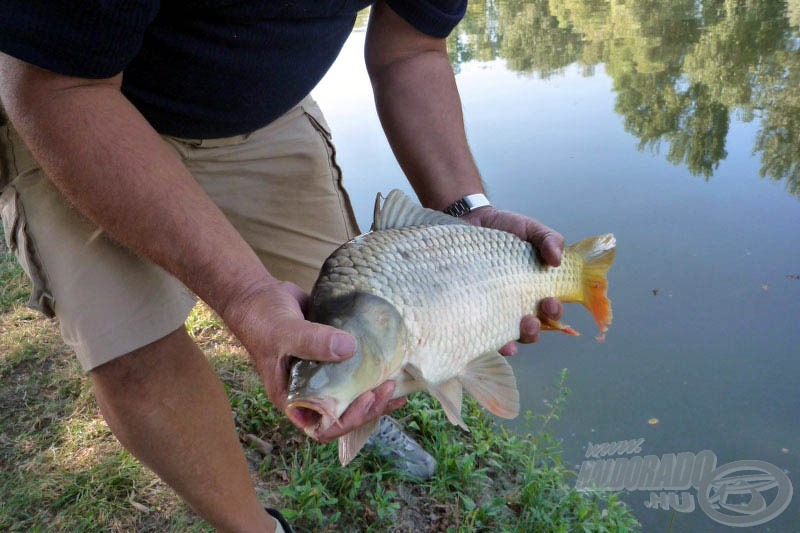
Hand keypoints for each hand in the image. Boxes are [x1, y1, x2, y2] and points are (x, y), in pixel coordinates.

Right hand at [225, 281, 404, 441]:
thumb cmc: (262, 318)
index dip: (348, 421)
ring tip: (395, 382)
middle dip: (369, 406)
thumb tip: (349, 348)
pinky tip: (391, 362)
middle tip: (388, 387)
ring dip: (374, 392)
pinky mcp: (331, 354)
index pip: (323, 428)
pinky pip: (353, 369)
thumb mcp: (284, 332)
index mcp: (292, 398)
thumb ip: (312, 341)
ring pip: (351, 393)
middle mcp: (309, 391)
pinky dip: (371, 369)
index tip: (366, 400)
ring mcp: (321, 374)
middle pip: (344, 413)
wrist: (258, 295)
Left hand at [462, 206, 564, 354]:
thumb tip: (557, 259)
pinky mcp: (473, 309)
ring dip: (515, 339)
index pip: (549, 309)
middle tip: (531, 319)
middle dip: (535, 329)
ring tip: (516, 333)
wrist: (470, 220)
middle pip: (531, 328)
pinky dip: (489, 342)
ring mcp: (493, 308)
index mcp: (534, 289)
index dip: (554, 312)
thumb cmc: (504, 228)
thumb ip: (548, 239)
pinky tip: (494, 342)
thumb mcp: (530, 229)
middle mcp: (516, 303)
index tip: (550, 302)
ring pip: (509, 335)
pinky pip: (482, 333)